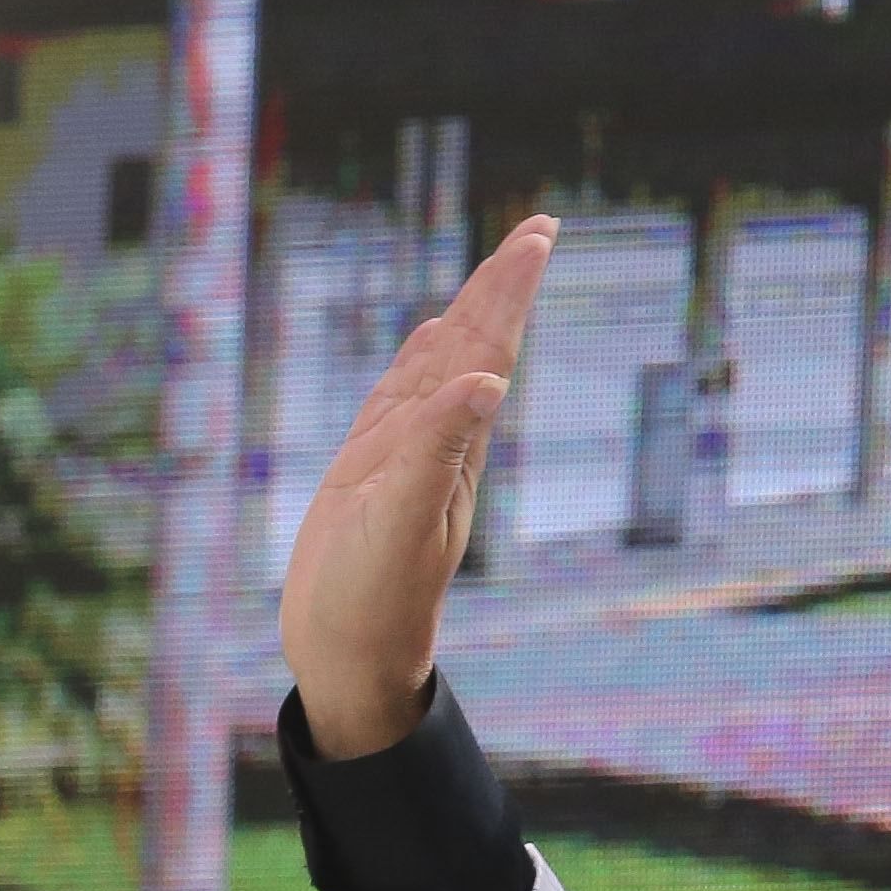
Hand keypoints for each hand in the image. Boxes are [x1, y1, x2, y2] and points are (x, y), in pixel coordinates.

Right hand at [280, 216, 555, 757]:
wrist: (350, 661)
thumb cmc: (371, 601)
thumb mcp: (401, 523)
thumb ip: (437, 450)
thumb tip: (486, 381)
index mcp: (454, 447)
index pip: (490, 350)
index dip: (510, 291)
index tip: (540, 234)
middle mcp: (439, 443)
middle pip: (476, 347)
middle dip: (503, 287)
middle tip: (540, 229)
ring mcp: (405, 456)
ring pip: (443, 367)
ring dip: (471, 316)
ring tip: (497, 271)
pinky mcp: (371, 473)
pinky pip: (402, 399)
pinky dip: (420, 361)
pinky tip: (433, 340)